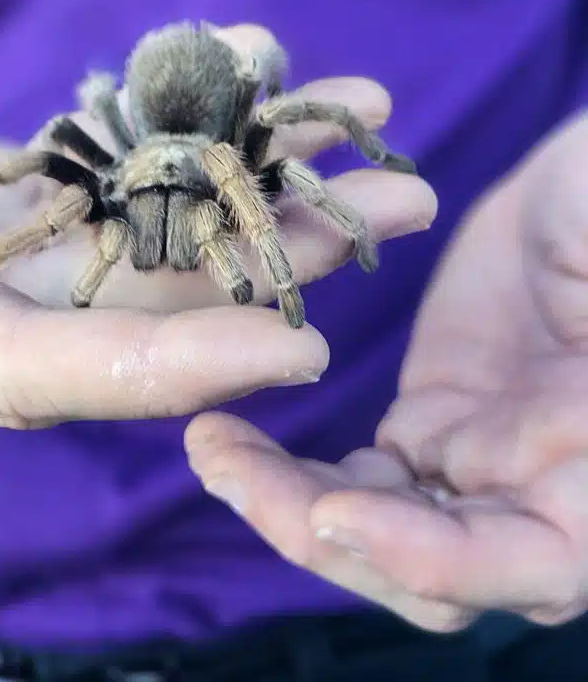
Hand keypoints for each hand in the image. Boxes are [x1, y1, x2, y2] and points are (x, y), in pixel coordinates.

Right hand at [0, 26, 433, 427]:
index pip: (100, 371)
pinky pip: (129, 136)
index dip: (201, 360)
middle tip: (405, 201)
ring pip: (174, 196)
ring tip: (370, 105)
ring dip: (270, 148)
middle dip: (291, 236)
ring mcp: (39, 229)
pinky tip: (264, 56)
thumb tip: (87, 365)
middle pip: (177, 276)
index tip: (304, 347)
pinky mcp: (36, 171)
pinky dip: (192, 97)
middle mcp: (30, 297)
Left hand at [185, 113, 587, 631]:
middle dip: (321, 533)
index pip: (529, 565)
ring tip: (211, 443)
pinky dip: (292, 469)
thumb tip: (542, 415)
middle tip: (229, 468)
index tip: (335, 512)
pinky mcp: (431, 420)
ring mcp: (477, 460)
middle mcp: (539, 491)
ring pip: (377, 525)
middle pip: (426, 568)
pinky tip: (232, 430)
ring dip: (285, 502)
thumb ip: (585, 342)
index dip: (429, 556)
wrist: (587, 193)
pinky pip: (358, 477)